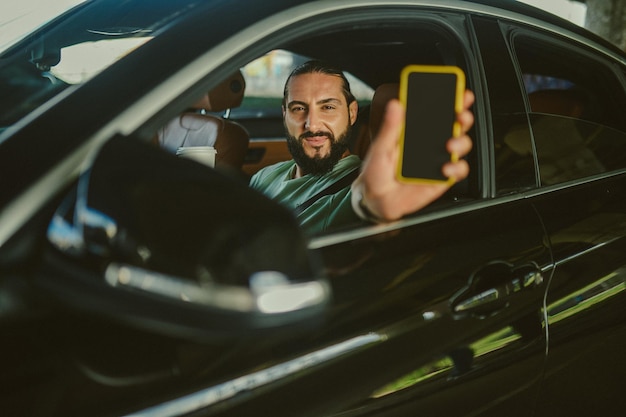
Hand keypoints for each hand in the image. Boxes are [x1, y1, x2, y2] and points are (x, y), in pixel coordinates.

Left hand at [352, 90, 474, 221]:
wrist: (375, 199)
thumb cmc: (376, 172)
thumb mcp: (380, 148)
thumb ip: (389, 128)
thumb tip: (395, 104)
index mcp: (417, 130)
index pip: (439, 112)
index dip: (453, 100)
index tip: (460, 93)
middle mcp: (431, 143)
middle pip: (456, 125)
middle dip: (464, 117)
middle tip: (460, 116)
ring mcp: (438, 160)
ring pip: (461, 145)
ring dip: (461, 141)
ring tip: (450, 145)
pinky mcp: (441, 178)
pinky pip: (457, 170)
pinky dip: (456, 168)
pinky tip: (446, 168)